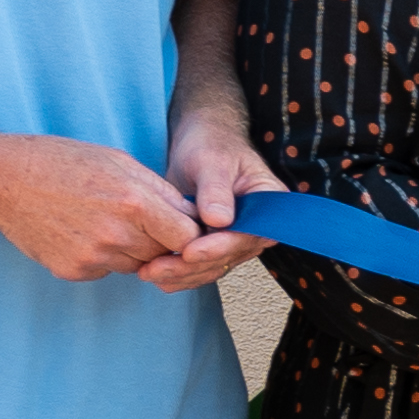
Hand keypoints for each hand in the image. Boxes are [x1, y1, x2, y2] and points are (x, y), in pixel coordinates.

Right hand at [0, 133, 204, 284]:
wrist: (5, 181)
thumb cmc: (64, 163)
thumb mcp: (120, 162)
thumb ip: (161, 192)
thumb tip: (194, 215)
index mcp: (135, 203)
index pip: (188, 237)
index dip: (188, 233)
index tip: (180, 226)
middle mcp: (117, 235)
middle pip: (164, 254)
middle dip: (161, 241)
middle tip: (140, 220)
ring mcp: (94, 257)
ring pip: (136, 265)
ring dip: (132, 250)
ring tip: (105, 221)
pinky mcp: (74, 271)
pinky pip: (107, 271)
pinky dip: (104, 258)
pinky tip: (82, 232)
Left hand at [138, 105, 283, 291]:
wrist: (199, 144)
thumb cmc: (211, 144)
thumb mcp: (212, 160)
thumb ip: (215, 190)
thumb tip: (220, 220)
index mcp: (268, 204)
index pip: (248, 234)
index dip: (220, 247)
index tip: (190, 252)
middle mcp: (256, 226)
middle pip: (229, 256)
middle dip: (193, 266)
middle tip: (159, 267)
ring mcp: (235, 238)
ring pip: (214, 266)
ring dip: (183, 274)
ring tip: (150, 273)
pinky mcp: (215, 243)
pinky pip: (202, 265)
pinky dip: (180, 273)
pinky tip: (157, 274)